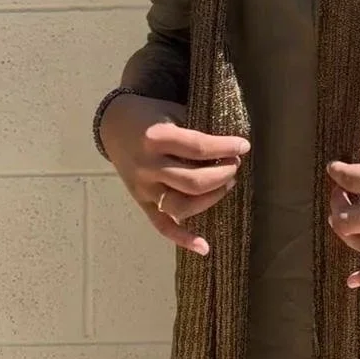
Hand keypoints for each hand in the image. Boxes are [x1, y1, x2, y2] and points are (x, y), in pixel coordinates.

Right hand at [99, 93, 249, 256]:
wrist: (115, 125)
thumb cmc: (151, 116)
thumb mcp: (173, 111)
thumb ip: (196, 130)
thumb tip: (230, 148)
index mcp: (156, 138)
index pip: (199, 148)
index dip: (226, 148)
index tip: (244, 146)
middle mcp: (148, 166)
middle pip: (193, 181)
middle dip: (222, 174)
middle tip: (234, 165)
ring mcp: (143, 188)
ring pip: (181, 206)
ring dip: (210, 199)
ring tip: (226, 185)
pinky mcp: (142, 203)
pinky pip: (162, 226)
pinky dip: (182, 239)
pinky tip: (204, 247)